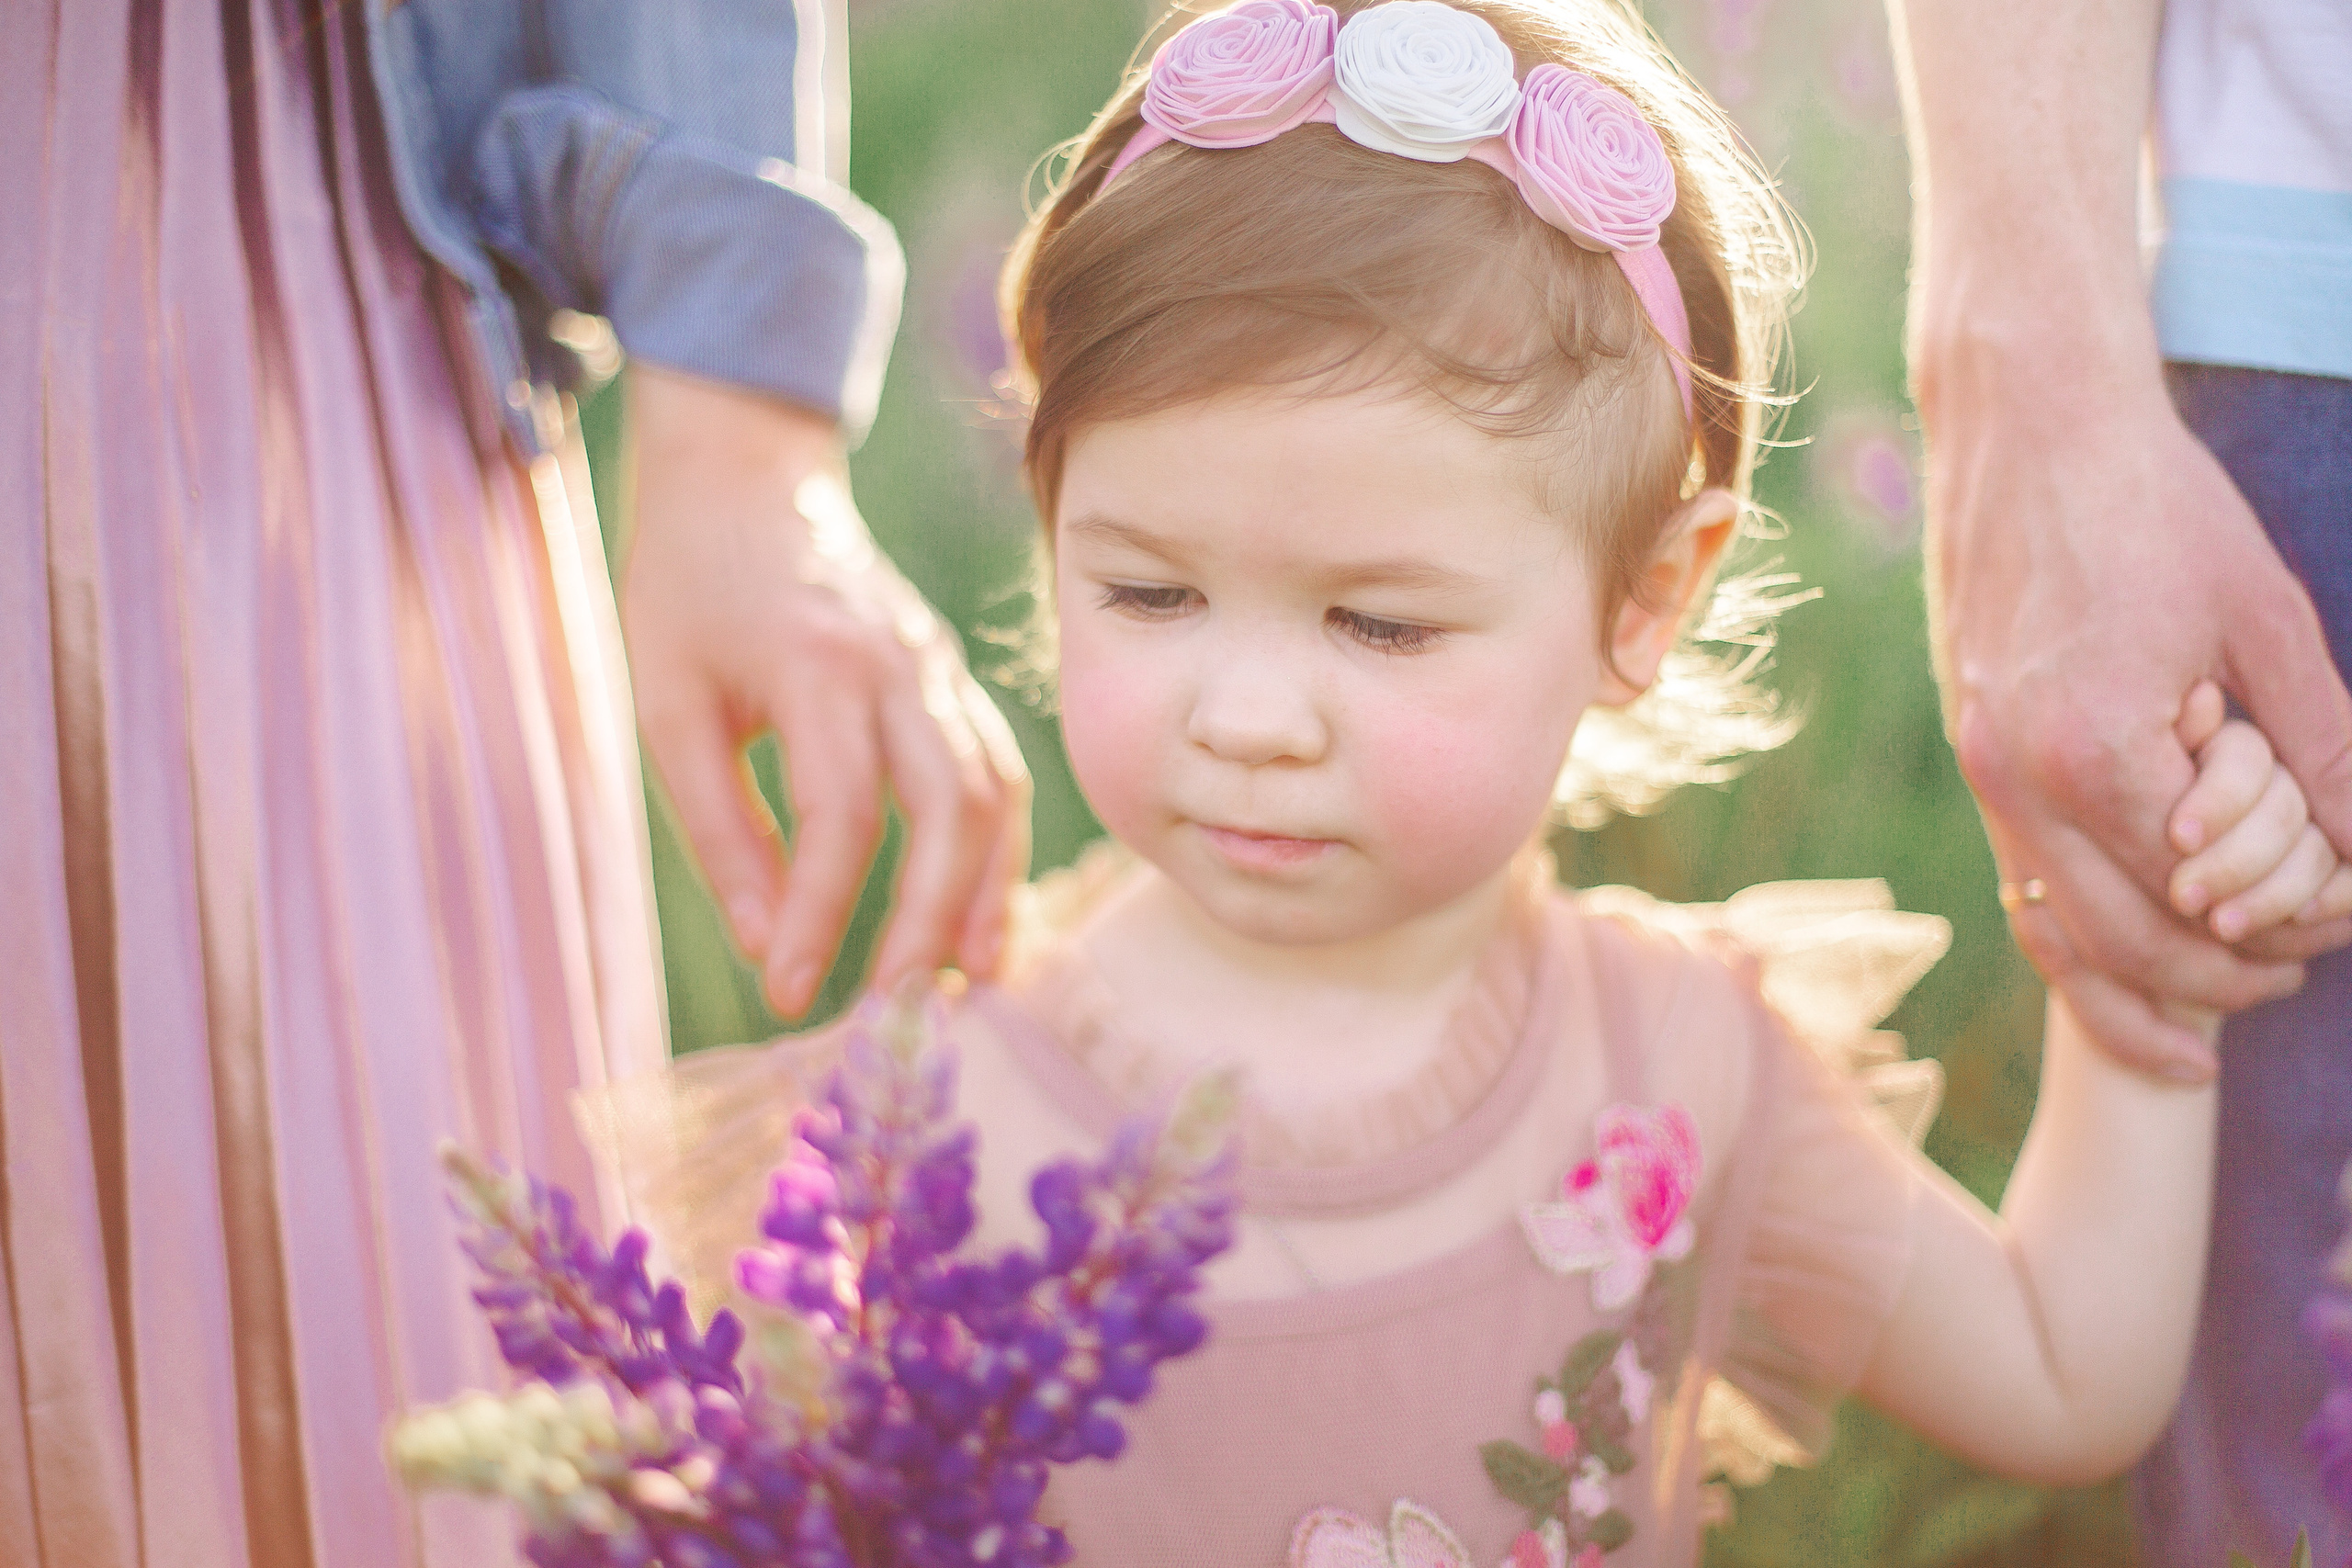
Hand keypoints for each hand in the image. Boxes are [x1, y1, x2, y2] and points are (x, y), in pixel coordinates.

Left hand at [620, 364, 1030, 1016]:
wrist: (745, 475)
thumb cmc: (689, 591)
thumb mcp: (668, 705)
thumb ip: (721, 828)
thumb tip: (771, 947)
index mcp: (816, 666)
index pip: (841, 815)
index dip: (823, 916)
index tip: (791, 998)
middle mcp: (898, 665)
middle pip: (948, 809)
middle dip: (933, 920)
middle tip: (901, 1012)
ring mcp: (940, 666)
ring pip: (995, 792)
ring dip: (988, 895)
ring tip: (969, 984)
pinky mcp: (954, 677)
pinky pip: (1000, 772)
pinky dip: (1000, 854)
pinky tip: (982, 919)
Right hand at [1889, 0, 2351, 1080]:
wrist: (2025, 423)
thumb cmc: (2154, 505)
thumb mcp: (2267, 621)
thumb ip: (2323, 749)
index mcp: (2097, 751)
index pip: (2205, 896)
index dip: (2288, 924)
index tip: (2339, 918)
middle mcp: (2017, 780)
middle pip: (2123, 943)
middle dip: (2216, 981)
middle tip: (2290, 980)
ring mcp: (1981, 770)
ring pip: (2054, 932)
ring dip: (2133, 989)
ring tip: (2206, 1019)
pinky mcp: (1971, 753)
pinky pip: (2021, 880)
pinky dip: (2074, 935)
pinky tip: (2125, 948)